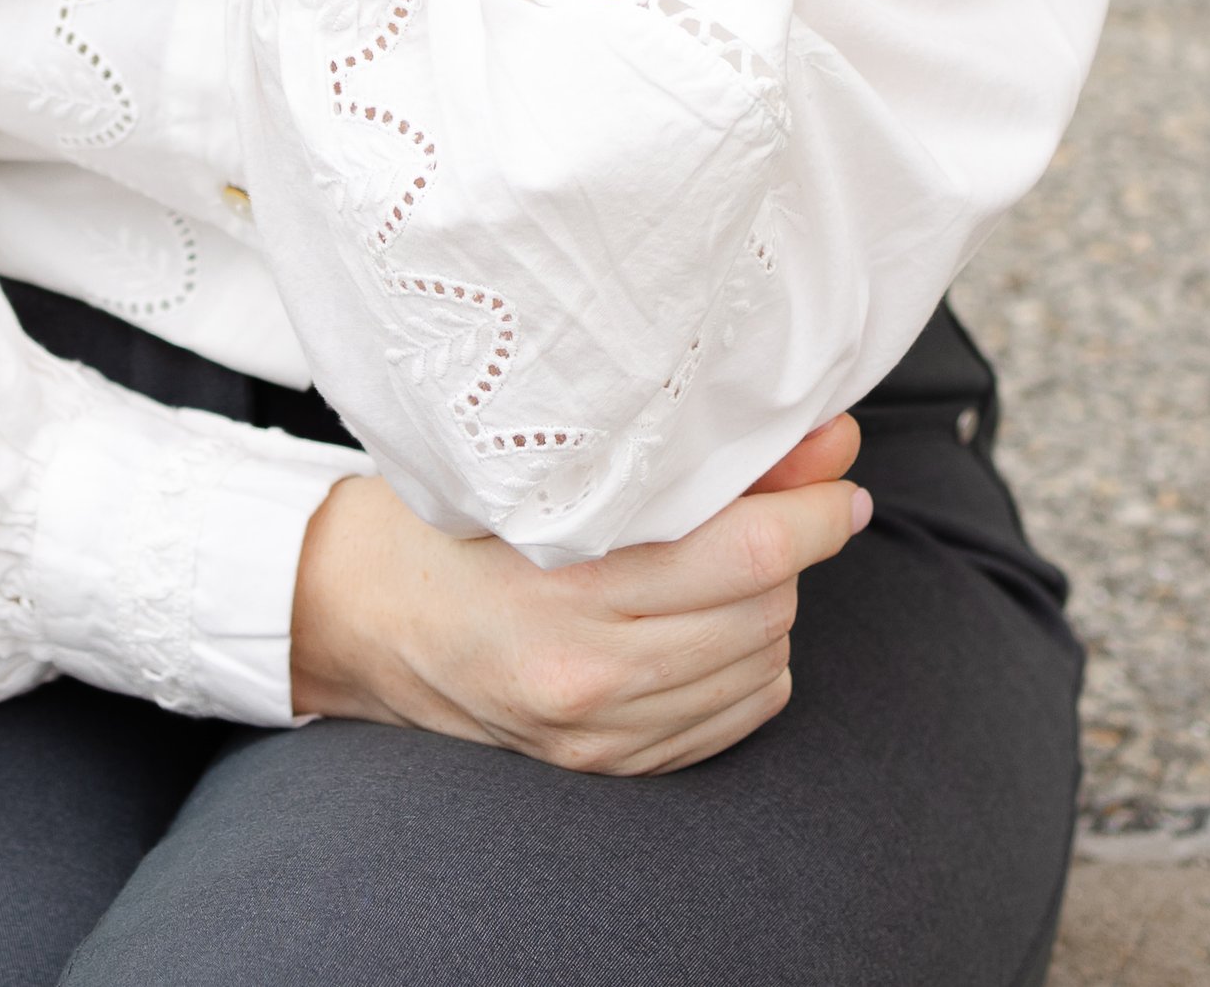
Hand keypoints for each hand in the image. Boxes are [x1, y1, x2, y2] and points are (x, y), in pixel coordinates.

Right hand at [289, 423, 869, 777]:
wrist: (369, 615)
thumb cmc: (457, 515)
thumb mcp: (553, 466)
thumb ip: (696, 459)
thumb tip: (828, 444)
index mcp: (568, 588)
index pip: (747, 555)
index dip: (815, 509)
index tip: (841, 477)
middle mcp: (588, 675)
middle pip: (764, 611)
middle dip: (798, 548)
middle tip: (788, 502)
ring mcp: (600, 733)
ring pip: (762, 666)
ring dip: (775, 607)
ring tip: (737, 559)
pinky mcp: (609, 766)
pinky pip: (735, 719)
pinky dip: (752, 665)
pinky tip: (717, 622)